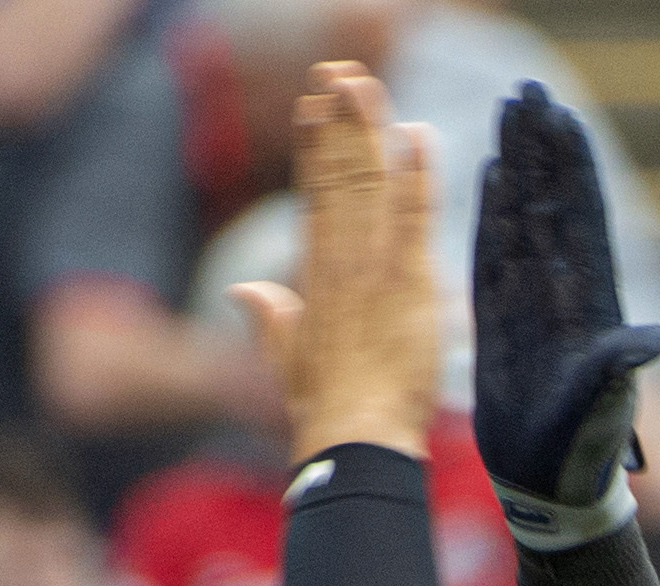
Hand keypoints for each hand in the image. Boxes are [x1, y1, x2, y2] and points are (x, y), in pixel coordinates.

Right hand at [232, 64, 438, 467]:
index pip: (313, 196)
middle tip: (337, 73)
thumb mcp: (287, 356)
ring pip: (367, 183)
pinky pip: (414, 216)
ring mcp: (372, 267)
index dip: (313, 149)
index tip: (311, 107)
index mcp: (313, 275)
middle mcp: (339, 261)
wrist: (355, 436)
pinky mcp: (407, 281)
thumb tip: (242, 289)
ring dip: (366, 129)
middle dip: (337, 122)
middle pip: (338, 176)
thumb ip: (268, 316)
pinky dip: (417, 175)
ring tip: (362, 83)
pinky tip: (417, 135)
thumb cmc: (325, 407)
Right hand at [471, 80, 659, 547]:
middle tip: (527, 92)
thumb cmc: (584, 450)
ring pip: (521, 220)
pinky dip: (490, 214)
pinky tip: (486, 176)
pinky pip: (492, 255)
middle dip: (541, 149)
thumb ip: (620, 370)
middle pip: (550, 203)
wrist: (553, 486)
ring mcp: (531, 303)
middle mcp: (563, 293)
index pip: (581, 218)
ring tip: (506, 117)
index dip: (572, 168)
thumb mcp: (605, 408)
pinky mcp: (501, 322)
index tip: (561, 117)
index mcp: (591, 302)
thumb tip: (654, 338)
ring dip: (515, 169)